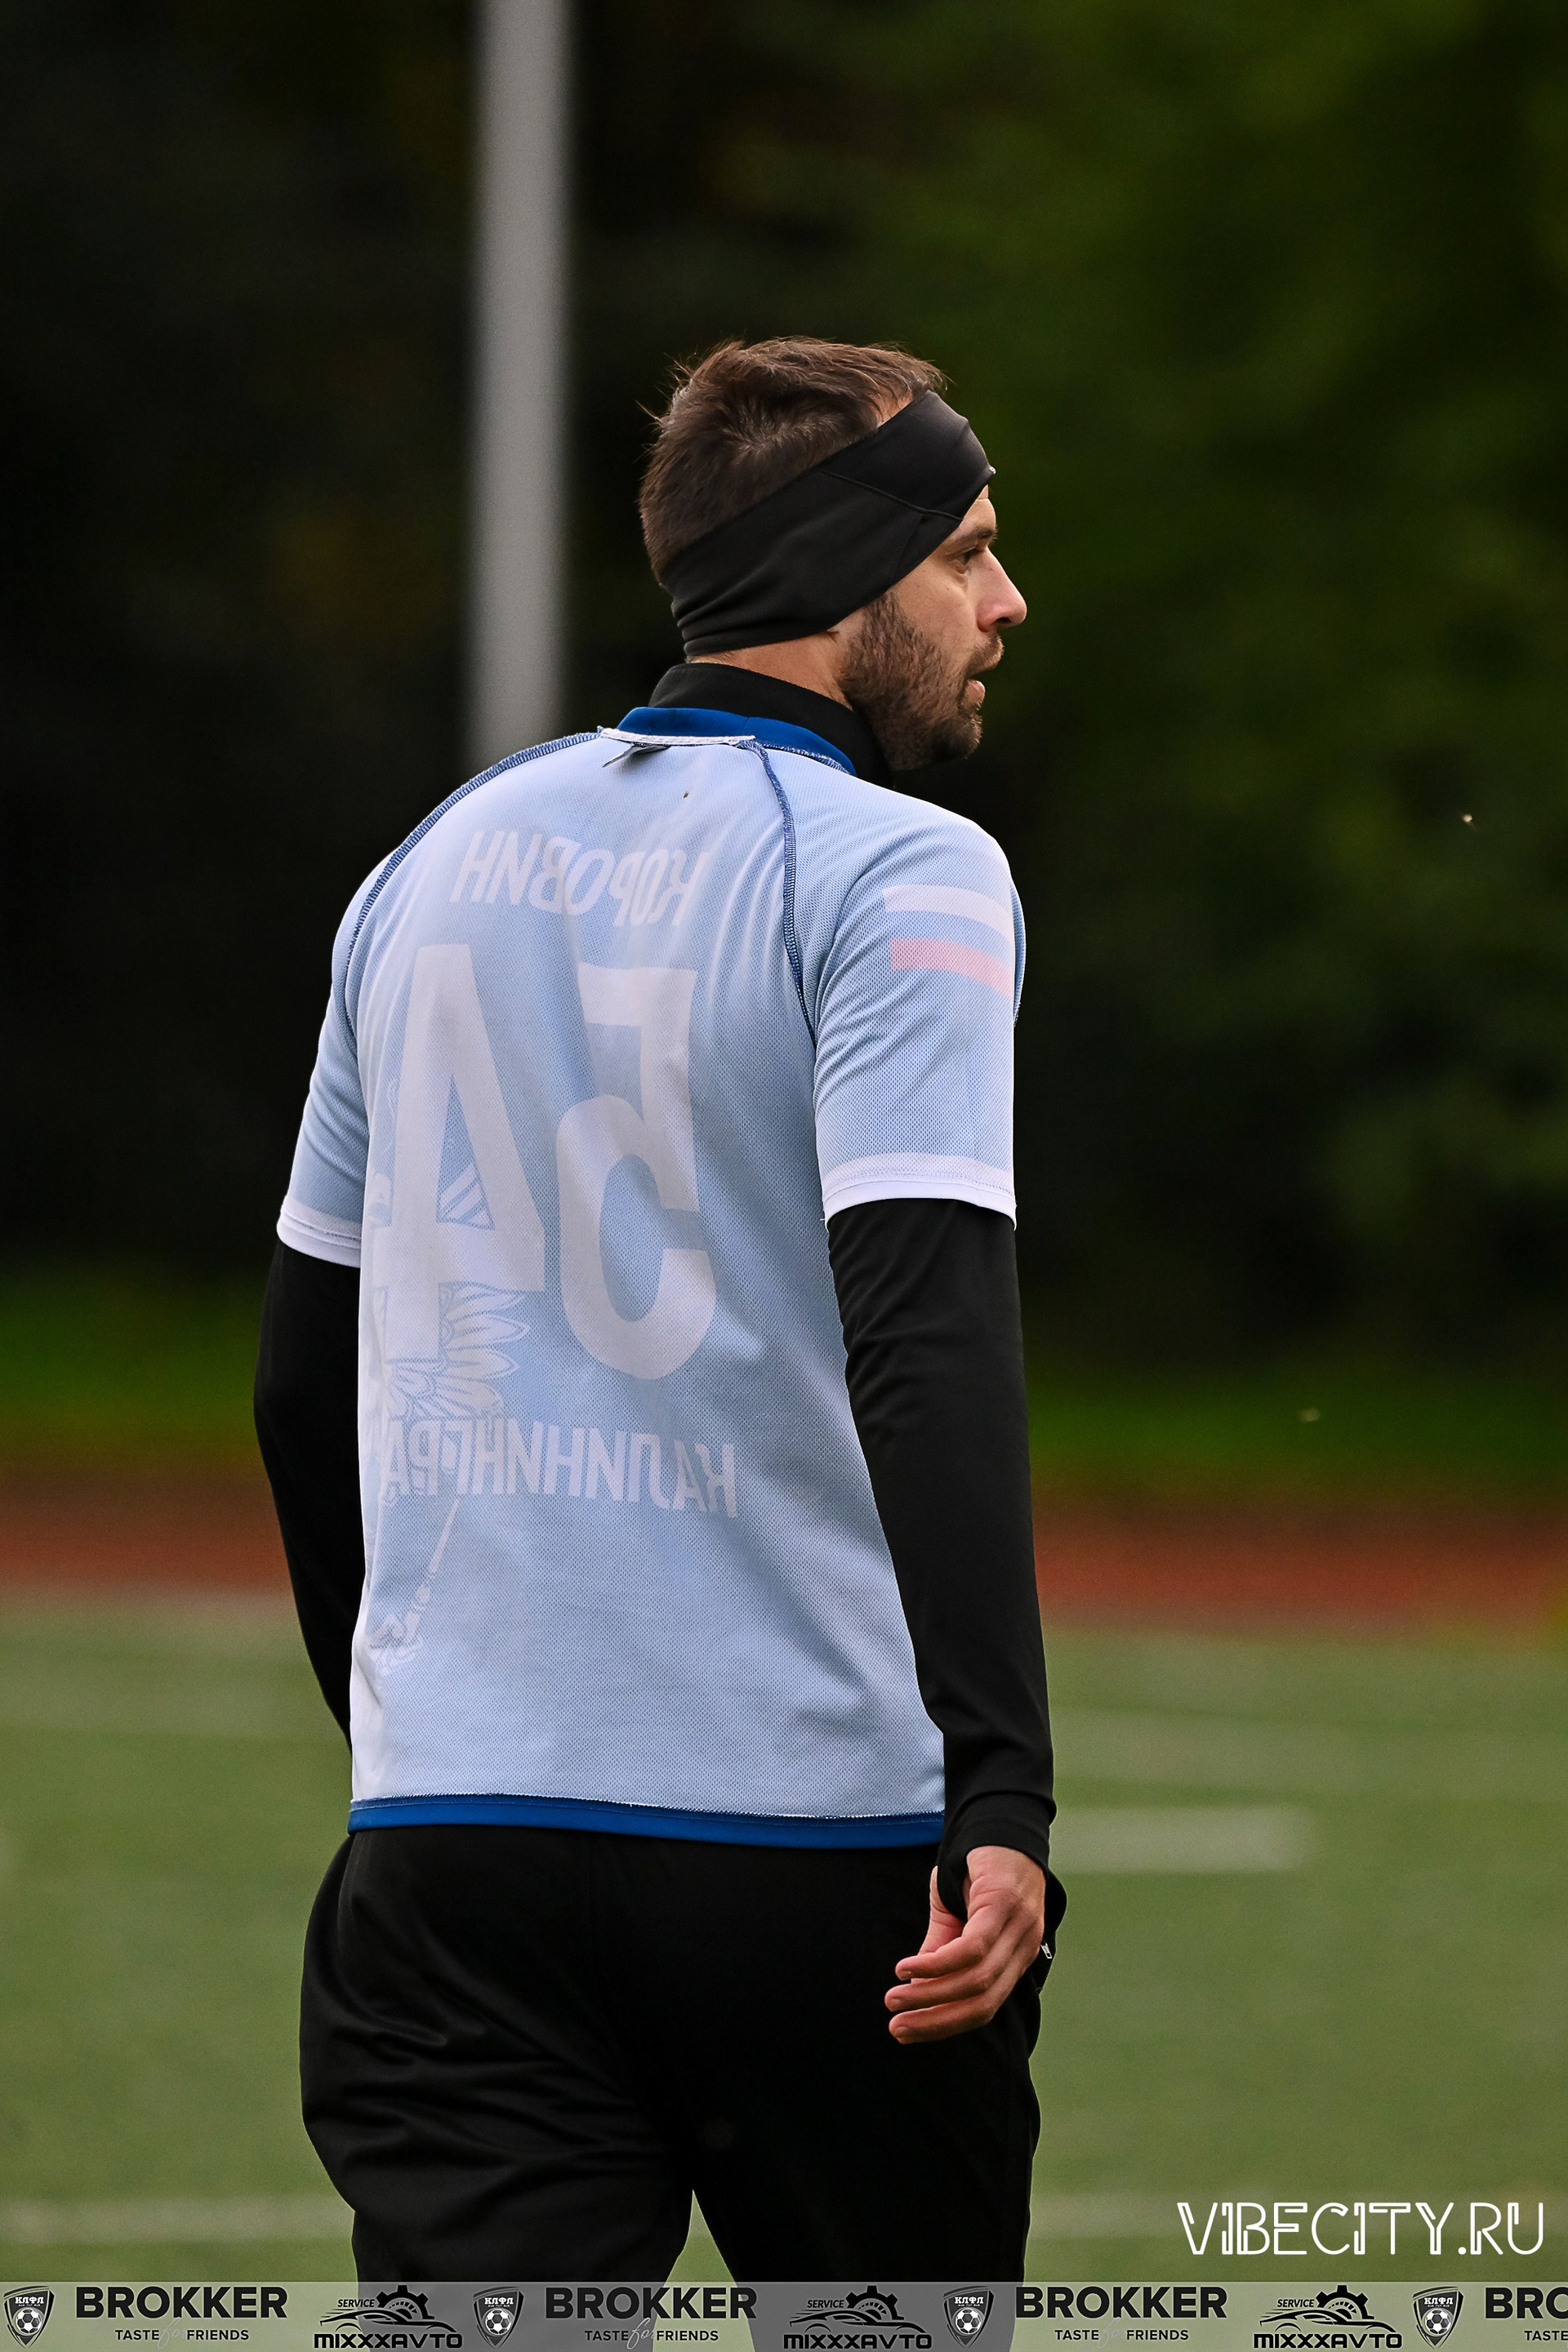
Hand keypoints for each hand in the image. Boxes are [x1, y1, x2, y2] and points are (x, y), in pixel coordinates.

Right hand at [884, 1846, 1045, 2044]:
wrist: (997, 1816)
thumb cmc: (977, 1866)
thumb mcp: (955, 1913)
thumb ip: (942, 1948)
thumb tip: (918, 1985)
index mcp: (1016, 1957)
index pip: (983, 2008)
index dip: (944, 2025)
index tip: (907, 2033)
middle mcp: (1023, 1947)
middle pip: (982, 2004)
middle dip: (936, 2022)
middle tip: (897, 2028)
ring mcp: (1018, 1928)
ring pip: (976, 1981)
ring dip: (930, 1995)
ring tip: (895, 1998)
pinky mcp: (1004, 1905)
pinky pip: (971, 1949)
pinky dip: (938, 1966)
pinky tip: (908, 1969)